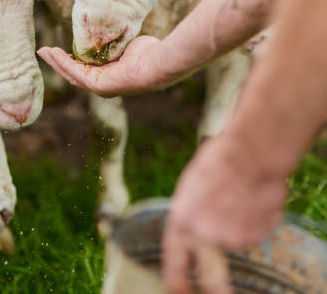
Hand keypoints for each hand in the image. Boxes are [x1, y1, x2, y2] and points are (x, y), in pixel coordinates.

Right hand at [38, 35, 164, 96]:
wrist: (155, 62)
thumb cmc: (146, 53)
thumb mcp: (124, 46)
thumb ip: (112, 44)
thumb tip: (106, 32)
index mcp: (108, 75)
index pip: (84, 68)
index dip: (69, 60)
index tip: (58, 50)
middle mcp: (102, 84)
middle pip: (73, 73)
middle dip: (58, 61)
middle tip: (44, 51)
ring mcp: (100, 87)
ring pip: (72, 73)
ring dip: (57, 62)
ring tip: (44, 51)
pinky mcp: (98, 85)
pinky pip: (77, 72)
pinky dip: (64, 62)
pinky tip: (54, 53)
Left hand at [162, 132, 286, 293]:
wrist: (248, 154)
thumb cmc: (217, 161)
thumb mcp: (192, 187)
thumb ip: (193, 214)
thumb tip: (198, 226)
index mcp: (181, 223)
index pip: (174, 265)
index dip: (176, 283)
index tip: (178, 293)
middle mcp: (204, 238)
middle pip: (211, 281)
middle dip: (217, 291)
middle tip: (222, 292)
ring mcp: (231, 240)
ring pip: (238, 241)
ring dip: (242, 226)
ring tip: (242, 196)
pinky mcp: (256, 236)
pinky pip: (258, 231)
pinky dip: (259, 217)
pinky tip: (255, 195)